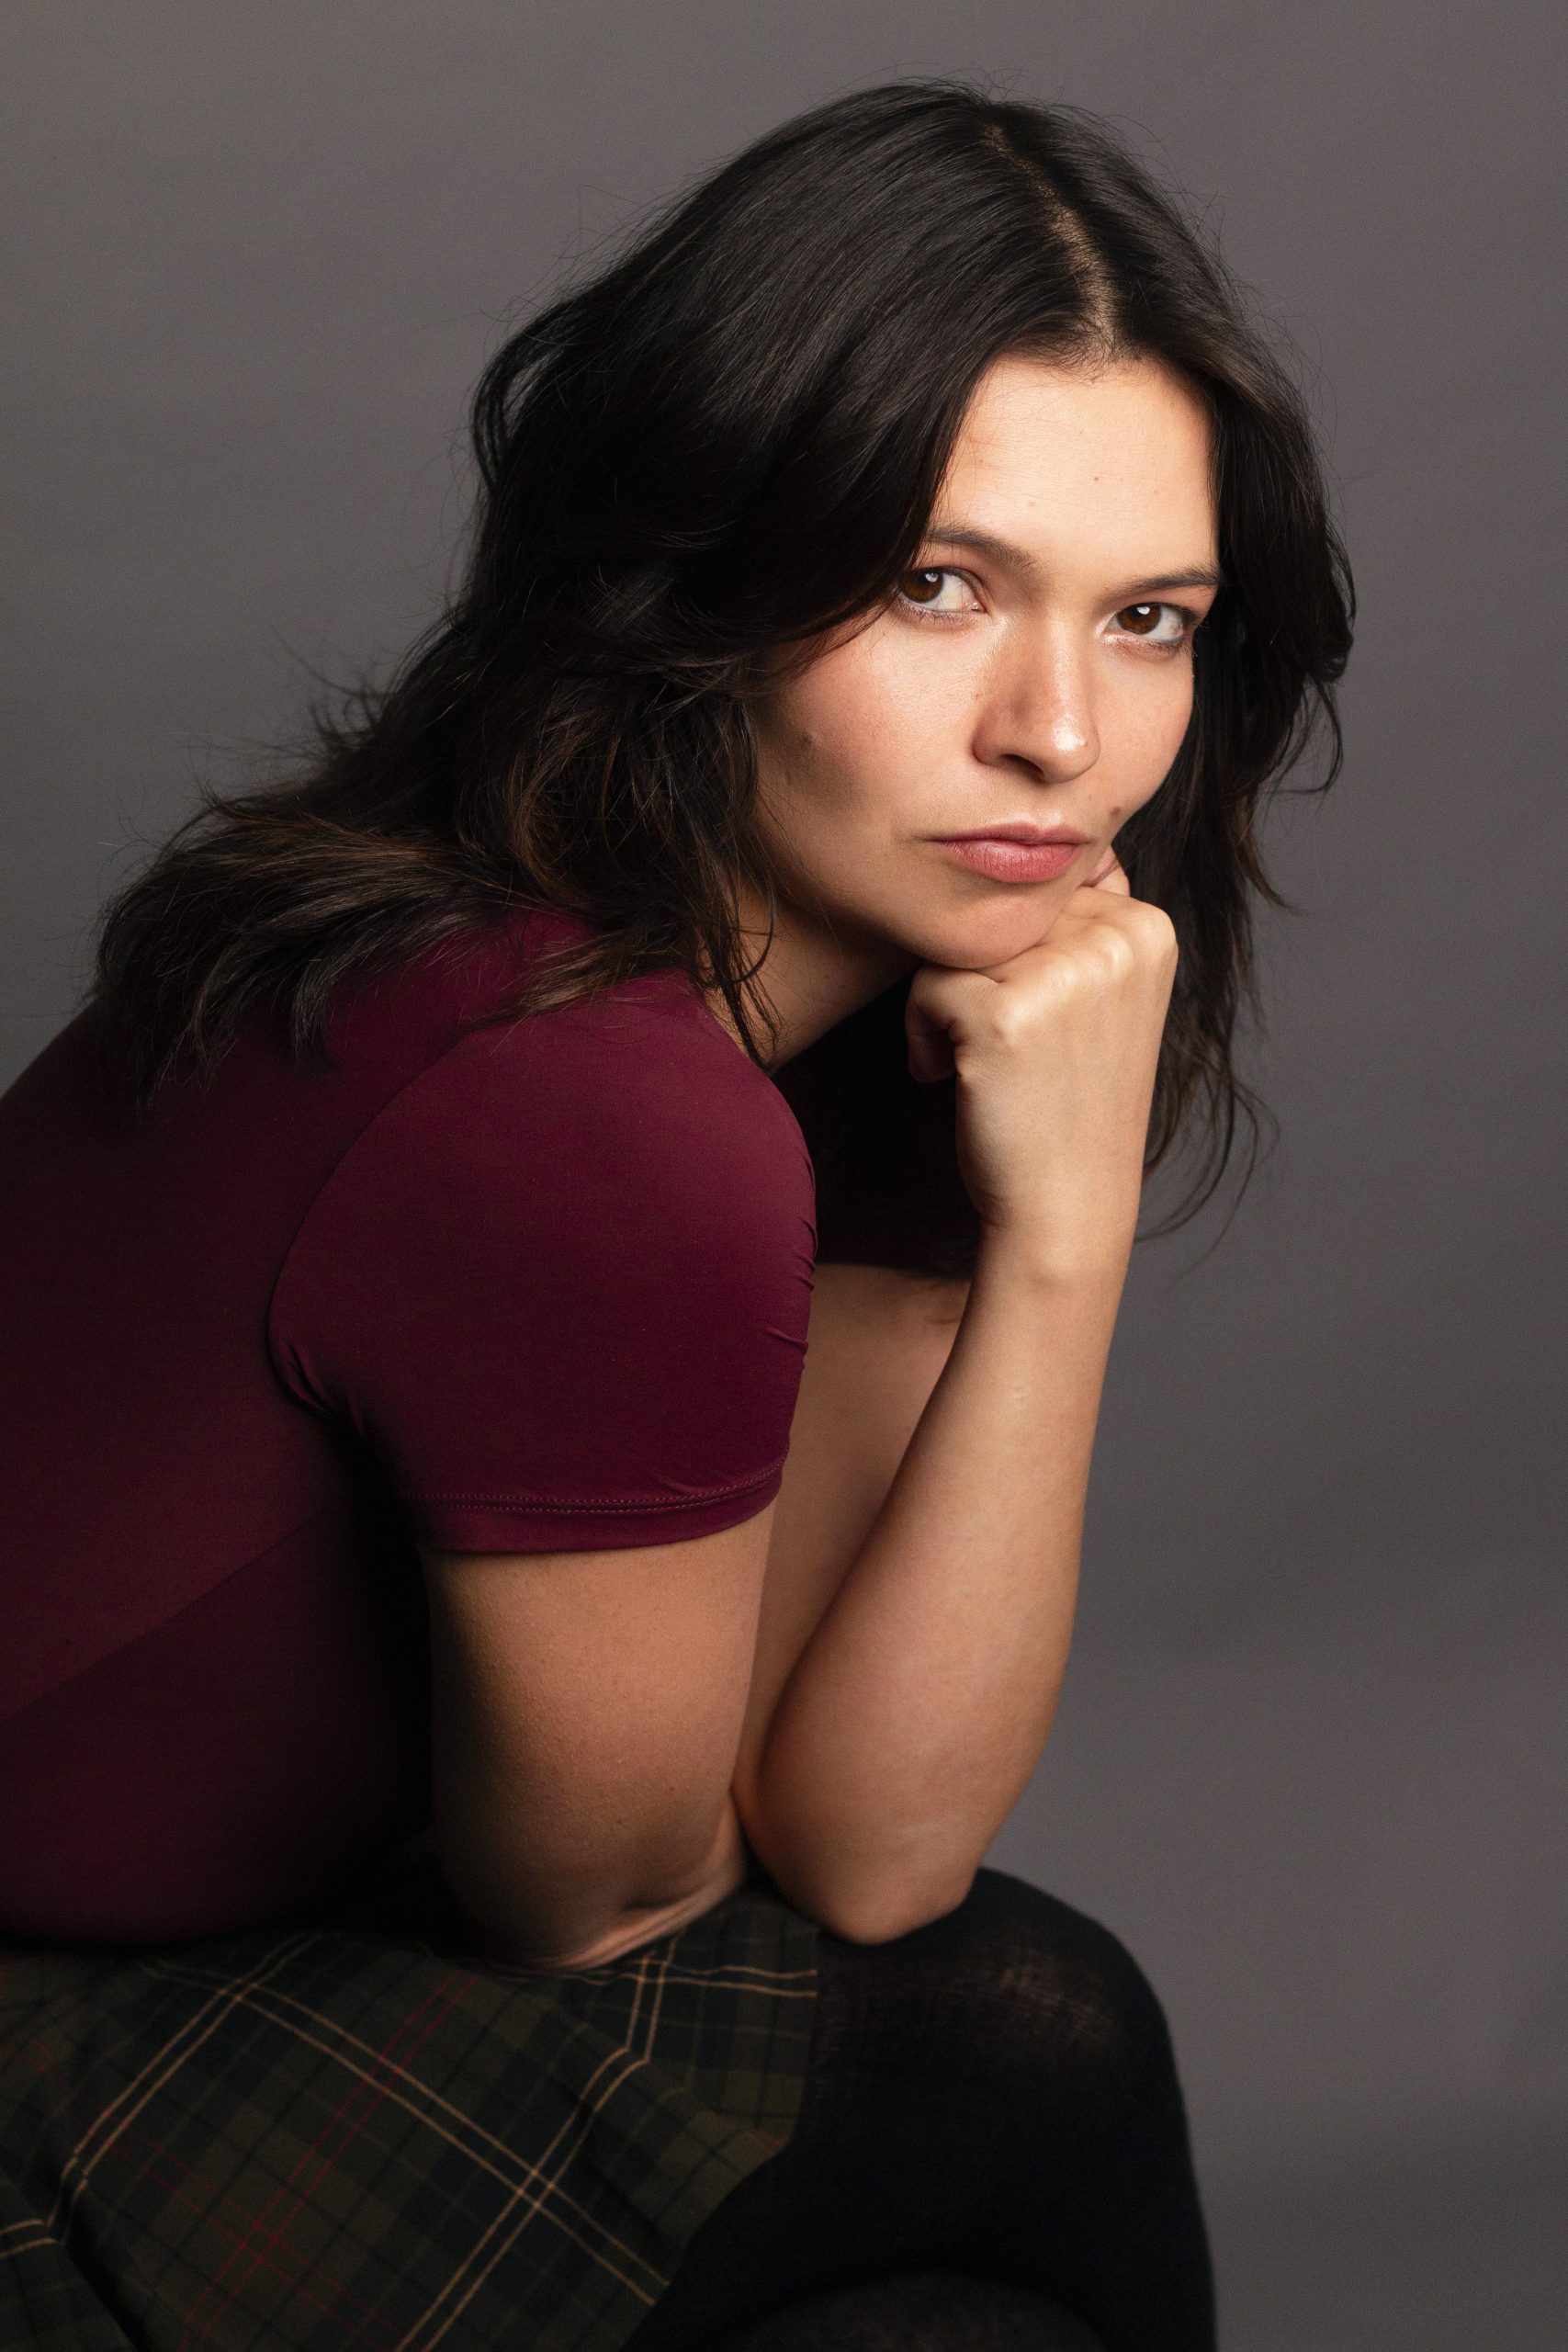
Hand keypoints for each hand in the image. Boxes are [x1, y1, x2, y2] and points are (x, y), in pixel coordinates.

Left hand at [904, 844, 1176, 1271]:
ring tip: (976, 1061)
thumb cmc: (1066, 1105)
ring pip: (956, 944)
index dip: (1017, 955)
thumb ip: (1075, 928)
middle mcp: (1116, 939)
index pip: (1043, 891)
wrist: (1066, 1206)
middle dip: (977, 976)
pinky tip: (949, 1077)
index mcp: (1147, 928)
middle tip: (997, 1047)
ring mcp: (1065, 974)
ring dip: (945, 1003)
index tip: (1030, 1020)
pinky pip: (926, 984)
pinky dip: (920, 1033)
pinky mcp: (1007, 1013)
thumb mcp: (1099, 1000)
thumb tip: (1016, 852)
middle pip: (996, 914)